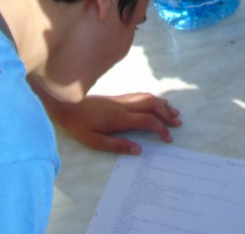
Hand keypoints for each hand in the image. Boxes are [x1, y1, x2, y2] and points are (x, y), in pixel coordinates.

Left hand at [45, 93, 181, 154]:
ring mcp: (121, 99)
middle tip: (178, 123)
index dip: (160, 128)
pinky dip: (152, 98)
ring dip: (162, 104)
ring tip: (173, 112)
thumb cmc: (79, 126)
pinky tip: (156, 102)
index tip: (168, 138)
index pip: (147, 120)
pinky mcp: (118, 97)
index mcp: (120, 118)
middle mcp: (124, 106)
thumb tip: (138, 150)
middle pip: (152, 105)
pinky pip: (140, 95)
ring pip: (147, 97)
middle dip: (167, 114)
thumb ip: (117, 146)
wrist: (66, 105)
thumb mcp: (95, 141)